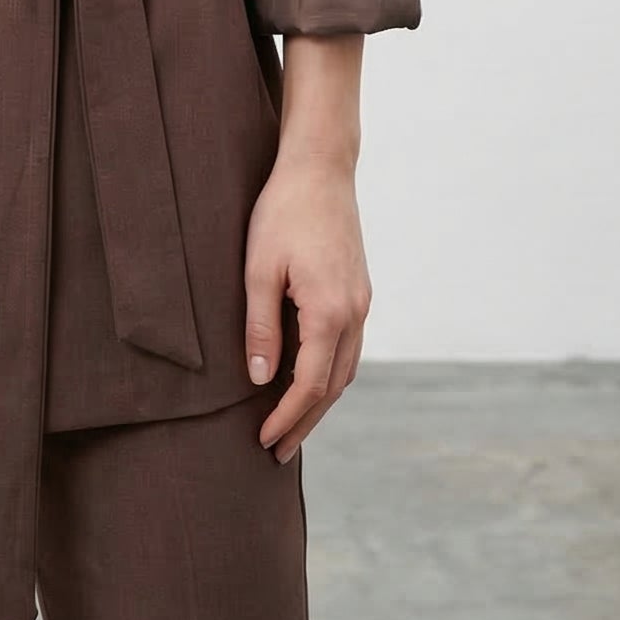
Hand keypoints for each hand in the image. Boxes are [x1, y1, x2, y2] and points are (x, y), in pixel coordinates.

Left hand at [243, 150, 371, 460]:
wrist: (320, 168)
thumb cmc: (283, 212)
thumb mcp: (258, 269)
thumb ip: (261, 327)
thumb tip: (261, 380)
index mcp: (330, 311)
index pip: (310, 384)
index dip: (287, 417)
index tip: (264, 440)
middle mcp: (355, 313)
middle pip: (334, 386)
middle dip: (305, 421)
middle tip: (277, 452)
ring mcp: (362, 301)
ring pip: (346, 368)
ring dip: (320, 400)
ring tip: (291, 424)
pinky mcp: (359, 290)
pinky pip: (348, 346)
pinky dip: (329, 372)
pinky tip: (308, 378)